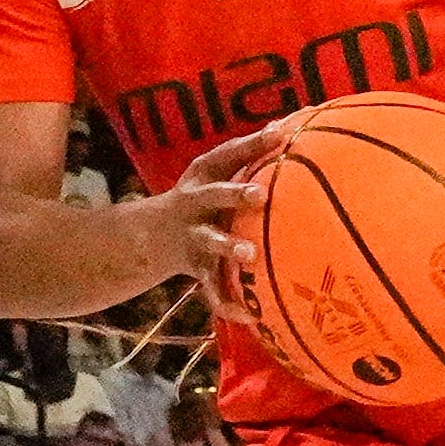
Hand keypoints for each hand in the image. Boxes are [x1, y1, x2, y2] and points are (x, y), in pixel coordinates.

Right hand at [132, 123, 286, 323]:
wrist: (148, 236)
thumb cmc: (202, 199)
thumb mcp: (215, 174)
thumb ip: (251, 157)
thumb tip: (296, 128)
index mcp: (204, 177)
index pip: (227, 154)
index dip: (252, 144)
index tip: (281, 134)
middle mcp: (195, 203)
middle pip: (214, 196)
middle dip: (235, 194)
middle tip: (261, 195)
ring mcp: (193, 236)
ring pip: (210, 242)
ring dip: (228, 246)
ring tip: (250, 255)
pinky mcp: (195, 267)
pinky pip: (212, 287)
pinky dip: (228, 303)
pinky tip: (249, 317)